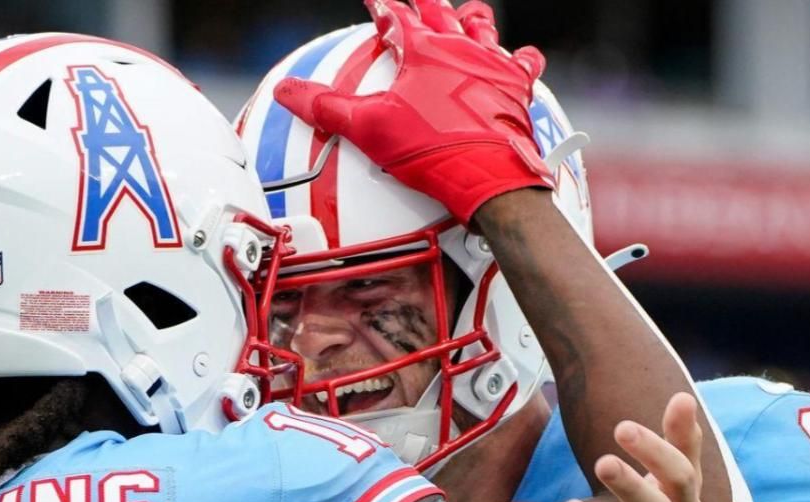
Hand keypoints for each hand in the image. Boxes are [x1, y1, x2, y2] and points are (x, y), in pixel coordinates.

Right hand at [272, 0, 550, 224]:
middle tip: (418, 0)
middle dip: (426, 3)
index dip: (381, 7)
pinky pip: (523, 63)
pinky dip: (519, 58)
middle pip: (440, 12)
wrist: (489, 176)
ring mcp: (492, 65)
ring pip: (482, 27)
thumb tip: (286, 92)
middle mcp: (460, 49)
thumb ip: (327, 108)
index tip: (374, 2)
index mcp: (423, 51)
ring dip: (471, 19)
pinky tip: (519, 58)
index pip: (396, 16)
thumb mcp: (369, 129)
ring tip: (466, 15)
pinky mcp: (516, 88)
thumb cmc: (434, 150)